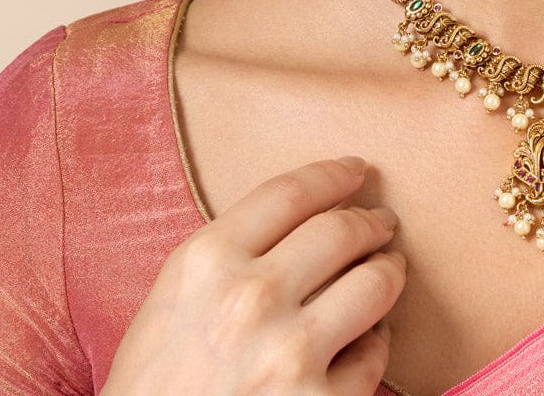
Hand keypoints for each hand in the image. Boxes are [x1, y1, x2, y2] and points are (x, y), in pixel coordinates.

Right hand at [100, 156, 404, 395]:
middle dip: (371, 222)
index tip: (355, 170)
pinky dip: (376, 344)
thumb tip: (307, 218)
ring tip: (387, 271)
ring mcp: (289, 354)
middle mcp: (250, 299)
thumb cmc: (155, 387)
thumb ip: (231, 254)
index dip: (333, 174)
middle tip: (381, 224)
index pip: (292, 192)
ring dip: (388, 271)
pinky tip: (366, 341)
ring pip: (374, 282)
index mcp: (207, 262)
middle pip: (341, 229)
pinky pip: (375, 355)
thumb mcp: (173, 300)